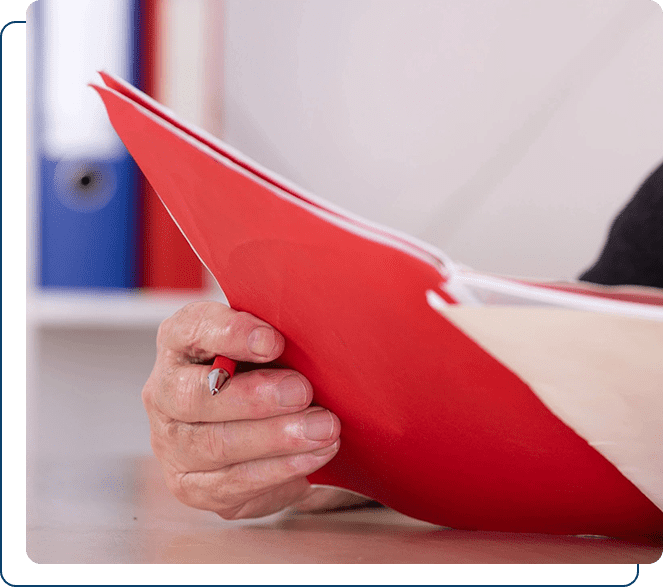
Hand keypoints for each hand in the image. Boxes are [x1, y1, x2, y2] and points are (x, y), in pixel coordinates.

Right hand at [142, 301, 342, 519]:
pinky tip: (314, 454)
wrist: (257, 426)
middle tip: (302, 392)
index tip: (274, 341)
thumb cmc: (262, 371)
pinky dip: (280, 468)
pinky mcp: (192, 485)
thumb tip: (311, 333)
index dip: (231, 334)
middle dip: (254, 396)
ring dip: (276, 437)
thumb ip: (274, 336)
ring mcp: (172, 443)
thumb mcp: (266, 343)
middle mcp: (164, 392)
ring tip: (323, 428)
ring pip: (216, 444)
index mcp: (179, 342)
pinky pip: (234, 482)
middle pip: (194, 397)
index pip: (193, 329)